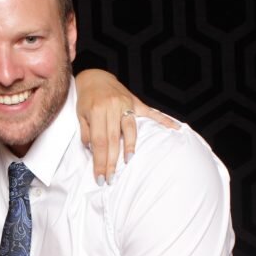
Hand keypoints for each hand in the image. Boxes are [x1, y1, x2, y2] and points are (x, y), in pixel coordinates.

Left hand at [75, 69, 179, 183]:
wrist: (95, 77)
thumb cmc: (86, 98)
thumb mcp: (80, 114)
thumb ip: (86, 132)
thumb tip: (91, 151)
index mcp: (96, 111)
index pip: (98, 142)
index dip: (99, 161)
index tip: (100, 177)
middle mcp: (112, 107)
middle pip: (113, 140)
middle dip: (112, 162)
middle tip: (111, 178)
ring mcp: (125, 104)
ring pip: (130, 130)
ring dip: (130, 147)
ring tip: (129, 161)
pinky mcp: (135, 102)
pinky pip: (151, 112)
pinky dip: (164, 120)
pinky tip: (175, 128)